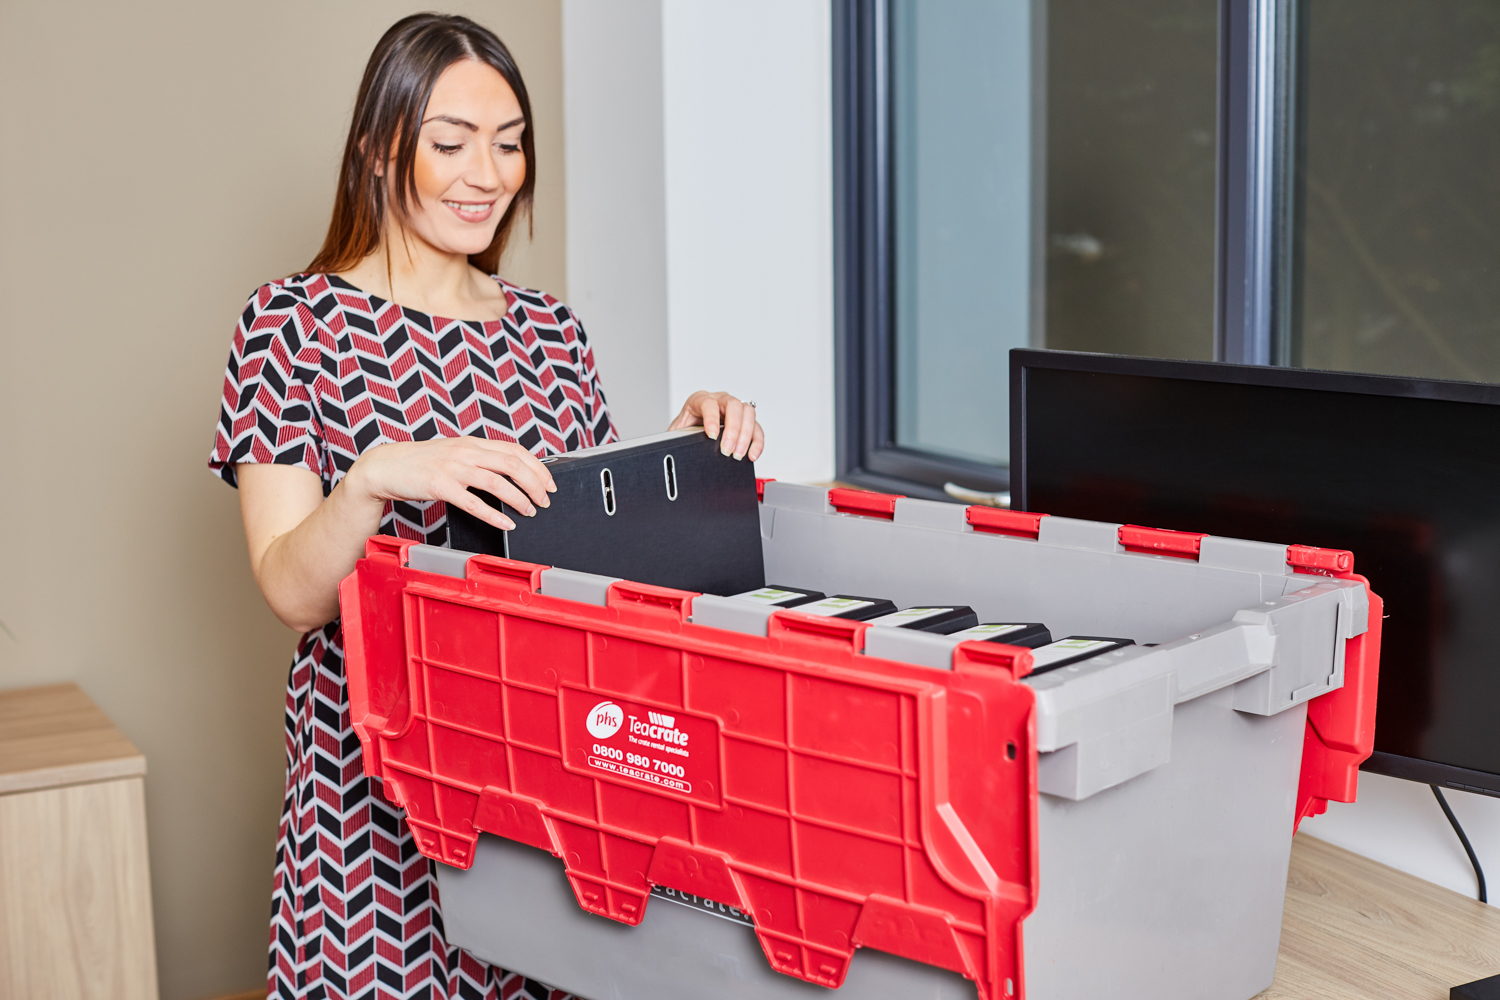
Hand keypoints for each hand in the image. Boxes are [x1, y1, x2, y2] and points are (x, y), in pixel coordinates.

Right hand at [346, 437, 556, 530]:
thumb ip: (479, 459)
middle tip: (545, 501)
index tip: (550, 484)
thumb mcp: (454, 453)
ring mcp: (453, 467)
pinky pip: (473, 502)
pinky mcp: (440, 485)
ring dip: (519, 499)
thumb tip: (509, 472)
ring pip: (497, 482)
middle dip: (535, 484)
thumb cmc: (420, 463)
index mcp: (472, 442)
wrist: (385, 467)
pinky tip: (506, 524)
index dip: (538, 467)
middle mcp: (465, 451)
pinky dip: (494, 515)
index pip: (515, 450)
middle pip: (512, 464)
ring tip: (530, 512)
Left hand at [669, 391, 764, 460]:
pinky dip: (756, 442)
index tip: (712, 436)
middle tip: (726, 450)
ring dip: (745, 436)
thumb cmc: (684, 430)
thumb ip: (679, 436)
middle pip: (733, 405)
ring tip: (738, 455)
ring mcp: (734, 409)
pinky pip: (756, 427)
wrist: (690, 432)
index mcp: (699, 399)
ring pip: (748, 413)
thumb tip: (683, 446)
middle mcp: (719, 400)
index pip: (708, 403)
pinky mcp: (745, 421)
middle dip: (732, 430)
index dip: (711, 418)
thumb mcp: (677, 432)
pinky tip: (752, 454)